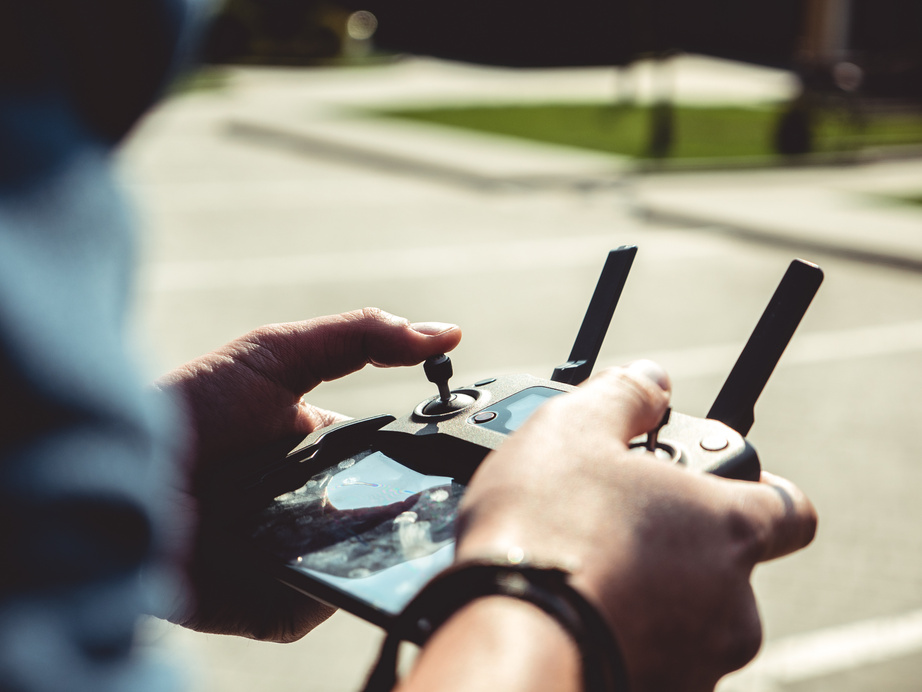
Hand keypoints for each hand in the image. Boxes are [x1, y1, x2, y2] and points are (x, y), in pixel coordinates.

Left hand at [155, 308, 460, 641]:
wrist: (115, 475)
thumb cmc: (192, 406)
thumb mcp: (277, 353)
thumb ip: (360, 336)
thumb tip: (446, 333)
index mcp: (317, 449)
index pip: (385, 456)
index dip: (417, 454)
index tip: (454, 449)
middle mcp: (308, 504)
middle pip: (378, 514)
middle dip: (401, 511)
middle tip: (427, 503)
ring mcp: (290, 555)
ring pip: (356, 562)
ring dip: (370, 551)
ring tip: (363, 532)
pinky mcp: (267, 602)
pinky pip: (317, 603)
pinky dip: (325, 590)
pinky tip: (312, 563)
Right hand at [451, 361, 816, 691]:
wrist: (506, 638)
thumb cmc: (544, 531)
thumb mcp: (573, 429)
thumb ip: (623, 396)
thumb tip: (651, 379)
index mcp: (727, 528)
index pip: (790, 509)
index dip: (757, 491)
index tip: (712, 484)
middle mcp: (731, 603)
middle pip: (725, 565)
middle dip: (678, 545)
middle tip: (616, 524)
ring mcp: (699, 660)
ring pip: (688, 616)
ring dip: (650, 592)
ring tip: (584, 569)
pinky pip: (655, 655)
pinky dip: (626, 633)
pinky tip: (576, 611)